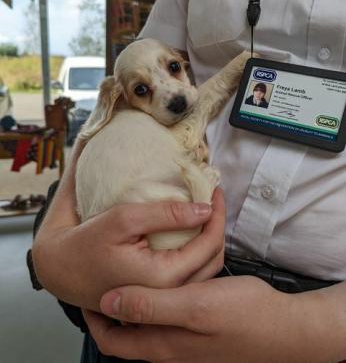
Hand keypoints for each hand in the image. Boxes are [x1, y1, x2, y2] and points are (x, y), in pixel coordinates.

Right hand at [32, 138, 225, 309]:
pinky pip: (190, 273)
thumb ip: (167, 215)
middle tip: (214, 199)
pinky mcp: (157, 293)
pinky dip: (198, 251)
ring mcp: (164, 296)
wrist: (60, 268)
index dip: (217, 214)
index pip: (209, 244)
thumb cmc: (86, 242)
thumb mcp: (124, 219)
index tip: (216, 191)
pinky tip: (192, 232)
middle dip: (218, 226)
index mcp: (164, 278)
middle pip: (212, 258)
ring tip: (207, 213)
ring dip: (211, 239)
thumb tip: (204, 209)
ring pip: (205, 269)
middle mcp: (169, 293)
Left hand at [84, 277, 345, 362]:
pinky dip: (160, 293)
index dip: (94, 320)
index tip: (88, 292)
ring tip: (131, 271)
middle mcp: (169, 344)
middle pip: (127, 330)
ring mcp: (185, 336)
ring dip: (136, 297)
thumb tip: (108, 302)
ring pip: (147, 318)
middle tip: (108, 277)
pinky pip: (168, 310)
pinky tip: (166, 273)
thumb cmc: (242, 317)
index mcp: (162, 344)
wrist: (284, 327)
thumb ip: (151, 306)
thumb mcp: (194, 307)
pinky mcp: (199, 324)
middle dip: (114, 306)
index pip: (111, 341)